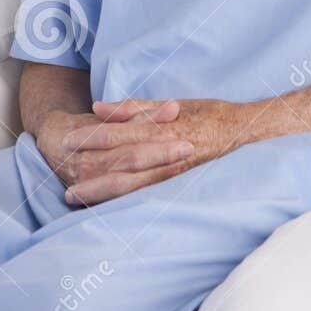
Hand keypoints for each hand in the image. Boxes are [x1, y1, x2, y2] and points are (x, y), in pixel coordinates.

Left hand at [62, 98, 248, 206]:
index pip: (120, 133)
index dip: (93, 139)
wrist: (245, 131)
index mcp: (163, 126)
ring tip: (77, 199)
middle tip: (65, 184)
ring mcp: (174, 171)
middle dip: (92, 174)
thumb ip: (136, 107)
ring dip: (102, 193)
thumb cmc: (209, 114)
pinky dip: (124, 202)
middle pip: (121, 164)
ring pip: (131, 186)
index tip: (68, 142)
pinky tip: (107, 207)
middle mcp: (167, 151)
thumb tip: (100, 107)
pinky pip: (146, 196)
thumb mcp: (174, 103)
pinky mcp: (180, 184)